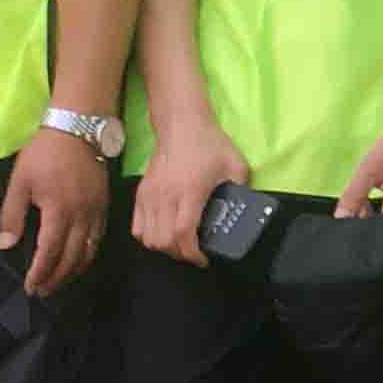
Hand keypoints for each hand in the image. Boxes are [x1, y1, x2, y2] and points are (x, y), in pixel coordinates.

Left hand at [0, 123, 108, 296]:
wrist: (78, 128)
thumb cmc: (44, 153)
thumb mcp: (20, 181)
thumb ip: (13, 215)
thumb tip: (7, 245)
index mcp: (59, 211)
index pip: (50, 252)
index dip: (40, 273)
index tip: (31, 287)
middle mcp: (82, 216)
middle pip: (72, 258)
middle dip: (57, 278)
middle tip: (43, 292)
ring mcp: (96, 211)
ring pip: (89, 251)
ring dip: (74, 271)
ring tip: (60, 282)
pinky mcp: (105, 205)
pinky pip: (99, 238)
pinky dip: (89, 254)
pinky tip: (79, 260)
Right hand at [132, 115, 250, 265]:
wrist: (181, 124)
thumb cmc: (209, 144)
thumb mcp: (235, 165)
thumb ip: (241, 189)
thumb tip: (245, 209)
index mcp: (190, 192)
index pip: (183, 234)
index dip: (192, 253)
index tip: (204, 259)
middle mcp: (166, 197)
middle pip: (163, 241)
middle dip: (179, 254)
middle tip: (194, 252)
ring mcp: (149, 196)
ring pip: (147, 238)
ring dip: (163, 247)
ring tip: (179, 244)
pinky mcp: (140, 193)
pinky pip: (136, 226)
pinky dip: (148, 236)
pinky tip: (162, 232)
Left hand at [335, 107, 382, 226]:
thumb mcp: (369, 170)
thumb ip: (353, 196)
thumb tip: (340, 219)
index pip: (376, 232)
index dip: (358, 231)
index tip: (344, 225)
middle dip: (364, 226)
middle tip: (349, 212)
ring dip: (371, 220)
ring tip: (358, 206)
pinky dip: (380, 216)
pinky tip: (368, 204)